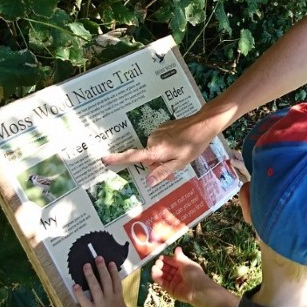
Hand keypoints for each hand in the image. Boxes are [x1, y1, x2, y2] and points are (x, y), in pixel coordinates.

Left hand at [73, 257, 131, 306]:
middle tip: (98, 258)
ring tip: (86, 265)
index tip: (110, 262)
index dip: (113, 271)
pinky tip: (75, 285)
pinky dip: (79, 293)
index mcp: (119, 298)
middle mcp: (110, 299)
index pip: (116, 281)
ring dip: (90, 275)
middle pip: (106, 280)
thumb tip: (117, 296)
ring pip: (95, 286)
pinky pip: (84, 300)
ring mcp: (100, 304)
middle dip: (101, 268)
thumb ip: (119, 302)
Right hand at [104, 111, 225, 184]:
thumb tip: (147, 182)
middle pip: (147, 157)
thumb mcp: (180, 163)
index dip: (117, 159)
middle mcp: (152, 140)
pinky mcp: (162, 126)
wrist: (202, 124)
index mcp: (155, 150)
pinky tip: (179, 144)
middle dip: (157, 163)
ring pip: (154, 150)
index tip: (103, 159)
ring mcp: (157, 132)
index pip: (133, 157)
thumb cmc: (193, 145)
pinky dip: (165, 145)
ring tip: (179, 153)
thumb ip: (162, 172)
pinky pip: (159, 141)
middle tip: (174, 166)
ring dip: (163, 154)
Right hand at [152, 247, 220, 305]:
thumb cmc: (194, 274)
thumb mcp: (187, 263)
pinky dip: (158, 279)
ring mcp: (175, 283)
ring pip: (164, 276)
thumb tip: (177, 248)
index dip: (166, 260)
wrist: (198, 290)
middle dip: (161, 265)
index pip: (173, 262)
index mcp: (184, 267)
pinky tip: (154, 274)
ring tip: (154, 267)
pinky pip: (163, 283)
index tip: (160, 257)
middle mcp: (179, 275)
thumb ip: (180, 257)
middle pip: (168, 269)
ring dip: (158, 271)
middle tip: (157, 262)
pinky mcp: (171, 290)